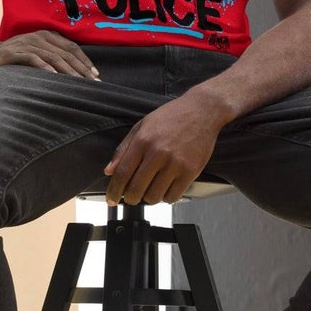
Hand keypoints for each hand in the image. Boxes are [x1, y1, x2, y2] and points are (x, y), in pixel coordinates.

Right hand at [0, 30, 99, 79]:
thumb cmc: (11, 61)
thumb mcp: (34, 56)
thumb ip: (51, 59)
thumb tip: (74, 75)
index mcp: (45, 36)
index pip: (71, 47)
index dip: (85, 61)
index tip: (95, 75)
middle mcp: (37, 37)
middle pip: (65, 52)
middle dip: (81, 69)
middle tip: (92, 84)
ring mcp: (25, 44)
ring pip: (53, 56)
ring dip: (68, 71)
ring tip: (78, 83)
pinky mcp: (13, 53)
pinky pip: (32, 59)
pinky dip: (45, 68)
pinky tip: (54, 78)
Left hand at [103, 95, 224, 205]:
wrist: (202, 111)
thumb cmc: (171, 117)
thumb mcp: (142, 126)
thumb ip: (124, 149)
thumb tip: (109, 171)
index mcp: (143, 141)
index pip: (122, 173)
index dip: (114, 191)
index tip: (111, 199)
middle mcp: (158, 153)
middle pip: (136, 189)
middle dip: (130, 198)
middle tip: (131, 197)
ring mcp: (175, 163)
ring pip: (154, 196)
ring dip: (149, 198)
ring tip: (151, 189)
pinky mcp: (190, 171)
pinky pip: (173, 196)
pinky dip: (166, 197)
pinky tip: (165, 188)